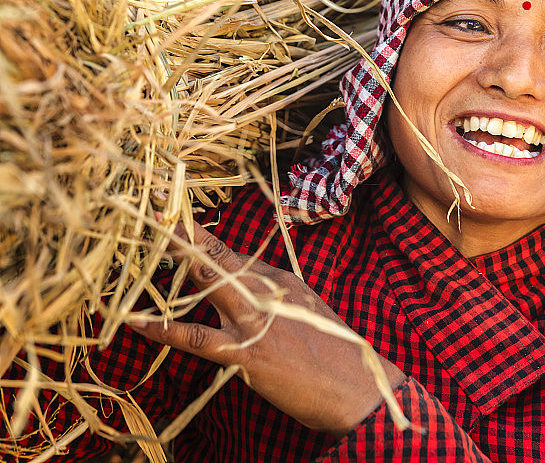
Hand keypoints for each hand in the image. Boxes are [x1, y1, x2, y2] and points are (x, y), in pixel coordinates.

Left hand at [128, 220, 405, 436]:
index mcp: (280, 281)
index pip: (233, 253)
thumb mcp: (306, 311)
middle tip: (158, 211)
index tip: (178, 217)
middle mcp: (266, 292)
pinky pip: (197, 337)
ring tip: (148, 245)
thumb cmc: (333, 352)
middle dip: (186, 235)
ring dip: (177, 263)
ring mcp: (254, 320)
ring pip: (208, 283)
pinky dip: (164, 330)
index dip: (203, 235)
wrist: (354, 386)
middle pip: (218, 256)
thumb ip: (274, 296)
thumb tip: (245, 287)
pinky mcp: (245, 352)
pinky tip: (138, 322)